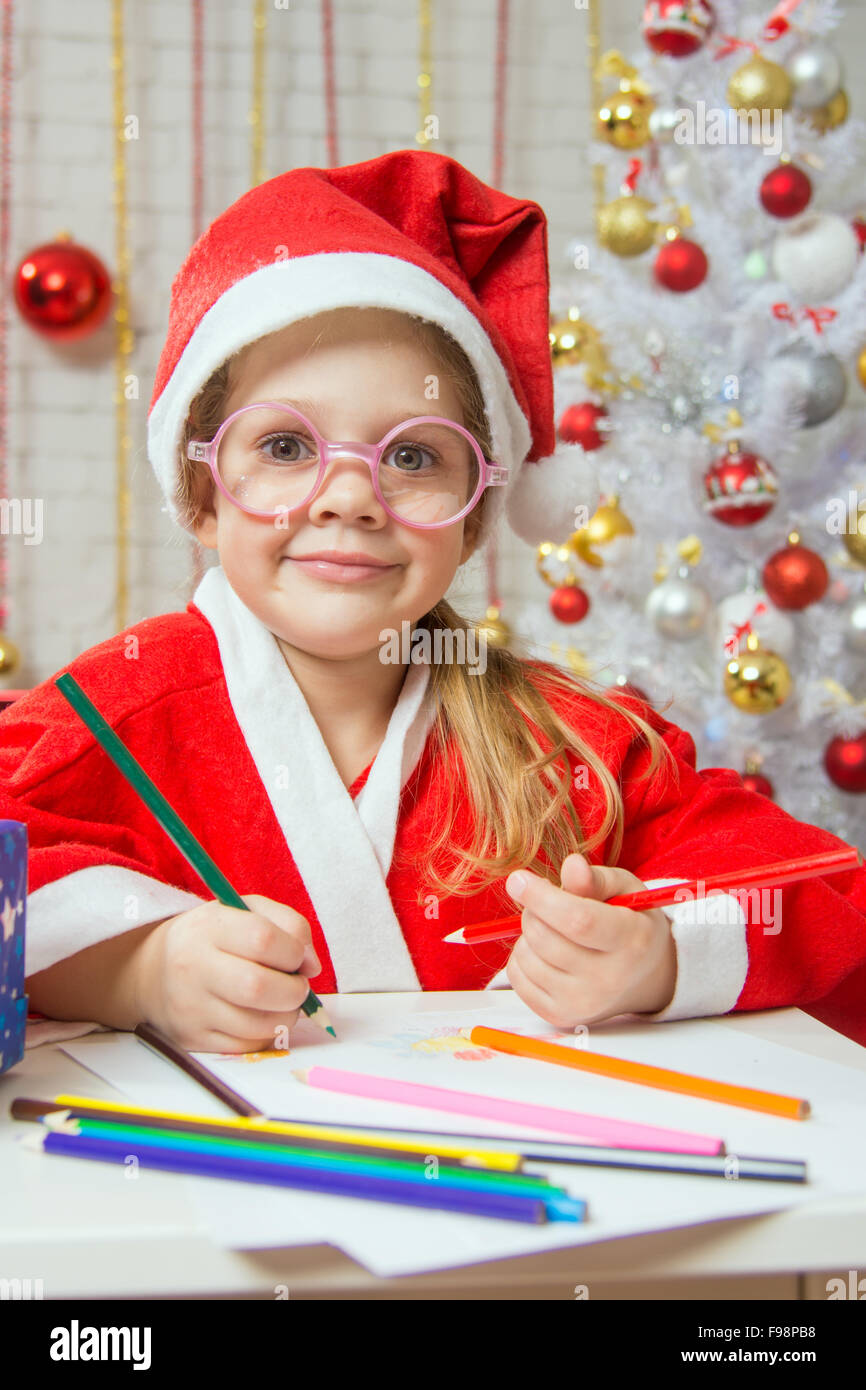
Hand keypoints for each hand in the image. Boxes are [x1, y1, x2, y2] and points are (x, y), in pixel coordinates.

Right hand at [135, 894, 321, 1052]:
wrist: (153, 971)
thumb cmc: (214, 938)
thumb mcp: (247, 911)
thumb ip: (289, 924)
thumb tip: (312, 965)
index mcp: (209, 927)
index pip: (263, 939)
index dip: (294, 951)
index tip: (298, 957)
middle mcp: (193, 967)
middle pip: (258, 987)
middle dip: (294, 990)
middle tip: (297, 985)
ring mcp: (190, 1007)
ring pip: (257, 1024)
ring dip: (286, 1015)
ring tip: (280, 1000)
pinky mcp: (192, 1039)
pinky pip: (247, 1046)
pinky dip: (266, 1034)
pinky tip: (261, 1016)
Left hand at [502, 853, 676, 1029]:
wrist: (644, 978)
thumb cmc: (631, 924)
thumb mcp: (625, 891)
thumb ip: (596, 878)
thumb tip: (571, 865)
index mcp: (632, 941)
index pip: (578, 921)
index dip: (542, 897)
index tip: (518, 879)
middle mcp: (609, 979)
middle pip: (545, 937)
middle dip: (533, 909)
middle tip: (548, 902)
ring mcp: (583, 1003)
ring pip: (526, 956)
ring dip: (528, 934)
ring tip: (554, 930)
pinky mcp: (560, 1016)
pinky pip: (516, 977)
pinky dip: (522, 957)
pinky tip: (545, 952)